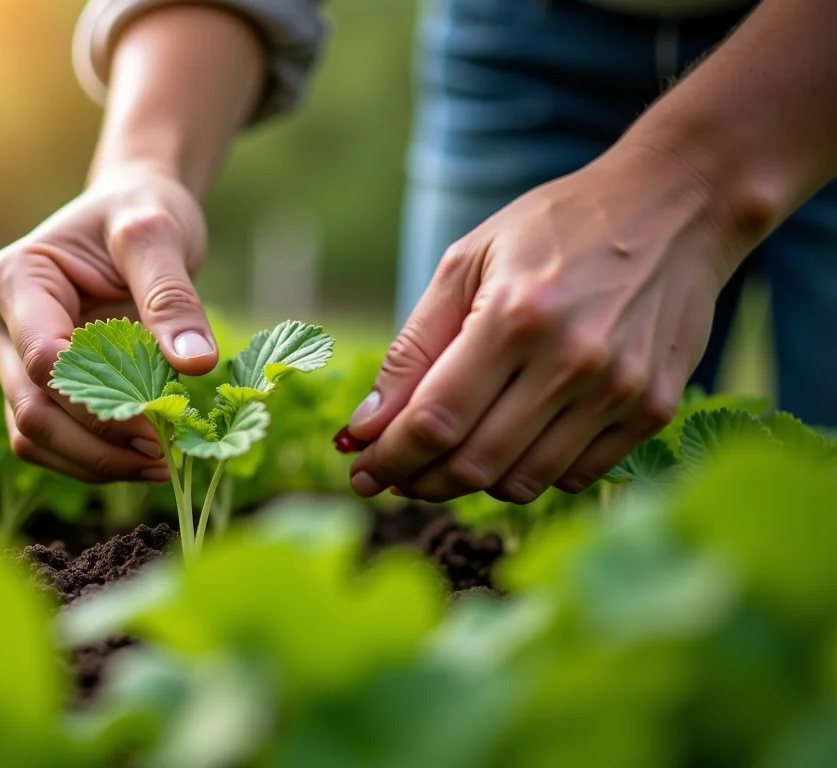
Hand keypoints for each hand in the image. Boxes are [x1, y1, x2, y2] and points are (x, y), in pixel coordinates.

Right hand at [0, 165, 218, 483]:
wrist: (132, 214)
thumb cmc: (140, 214)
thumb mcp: (160, 235)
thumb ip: (172, 297)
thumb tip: (196, 364)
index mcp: (16, 279)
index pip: (45, 360)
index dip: (99, 401)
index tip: (162, 417)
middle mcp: (0, 324)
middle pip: (33, 411)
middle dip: (99, 446)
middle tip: (167, 456)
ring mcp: (11, 359)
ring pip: (34, 438)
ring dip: (95, 463)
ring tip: (163, 464)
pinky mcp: (35, 386)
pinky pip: (51, 442)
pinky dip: (94, 460)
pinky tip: (147, 459)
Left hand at [347, 145, 740, 501]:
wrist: (677, 207)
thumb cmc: (555, 228)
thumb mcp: (466, 262)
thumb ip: (414, 347)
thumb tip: (367, 425)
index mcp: (514, 316)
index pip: (434, 420)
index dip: (388, 457)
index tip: (360, 470)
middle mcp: (571, 361)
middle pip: (472, 463)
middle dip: (416, 480)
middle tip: (391, 474)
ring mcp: (619, 391)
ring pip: (521, 481)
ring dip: (469, 482)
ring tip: (443, 461)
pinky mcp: (654, 409)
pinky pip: (574, 476)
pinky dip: (529, 473)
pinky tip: (509, 444)